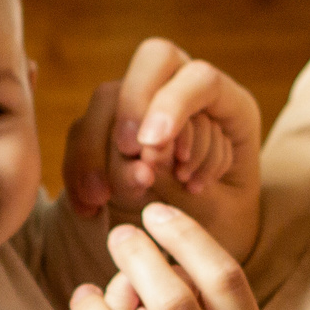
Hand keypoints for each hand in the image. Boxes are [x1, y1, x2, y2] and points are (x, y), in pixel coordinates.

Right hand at [61, 39, 263, 260]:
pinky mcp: (111, 129)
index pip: (201, 79)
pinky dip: (81, 170)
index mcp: (228, 107)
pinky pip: (83, 133)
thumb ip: (182, 182)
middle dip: (133, 105)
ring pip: (110, 98)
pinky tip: (90, 207)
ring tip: (107, 198)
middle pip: (153, 61)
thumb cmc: (221, 225)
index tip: (151, 146)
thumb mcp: (217, 212)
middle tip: (128, 154)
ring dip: (102, 149)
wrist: (200, 248)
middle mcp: (185, 93)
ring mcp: (146, 106)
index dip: (173, 104)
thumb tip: (140, 158)